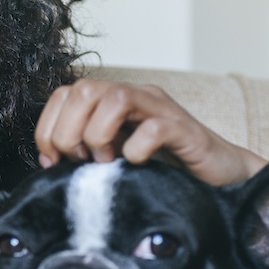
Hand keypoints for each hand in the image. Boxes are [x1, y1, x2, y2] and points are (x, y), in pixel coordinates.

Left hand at [35, 79, 266, 184]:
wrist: (221, 179)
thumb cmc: (166, 171)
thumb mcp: (116, 160)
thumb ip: (86, 154)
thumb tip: (49, 162)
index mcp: (113, 103)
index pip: (65, 94)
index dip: (48, 127)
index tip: (52, 162)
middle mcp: (136, 98)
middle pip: (85, 89)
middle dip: (69, 131)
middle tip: (80, 161)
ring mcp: (161, 110)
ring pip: (116, 97)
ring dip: (98, 134)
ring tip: (106, 161)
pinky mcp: (186, 131)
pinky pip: (155, 127)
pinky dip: (138, 147)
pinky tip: (135, 163)